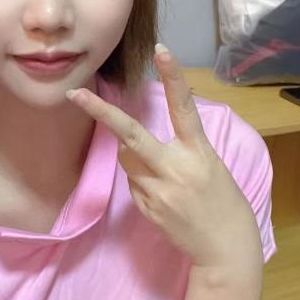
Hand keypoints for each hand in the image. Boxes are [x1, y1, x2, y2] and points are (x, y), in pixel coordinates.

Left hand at [66, 45, 261, 268]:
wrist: (224, 250)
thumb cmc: (225, 204)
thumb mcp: (211, 168)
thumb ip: (179, 151)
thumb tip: (138, 147)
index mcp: (199, 153)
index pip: (184, 108)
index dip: (173, 77)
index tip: (161, 50)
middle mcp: (175, 169)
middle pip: (131, 135)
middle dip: (101, 113)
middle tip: (75, 93)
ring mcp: (158, 191)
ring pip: (128, 160)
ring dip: (134, 156)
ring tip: (165, 176)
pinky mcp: (146, 209)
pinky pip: (133, 184)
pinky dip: (141, 181)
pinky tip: (164, 197)